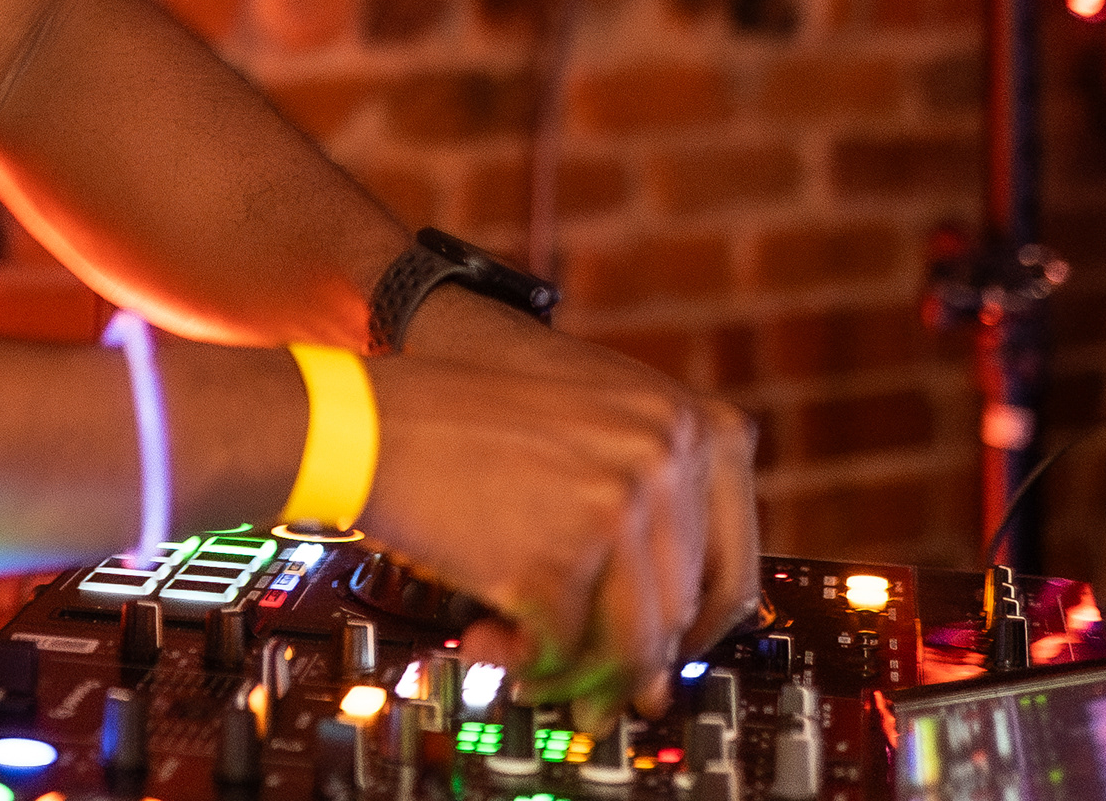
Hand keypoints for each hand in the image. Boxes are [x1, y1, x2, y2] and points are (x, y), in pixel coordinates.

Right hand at [360, 308, 758, 728]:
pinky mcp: (560, 559)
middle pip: (679, 613)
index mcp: (686, 423)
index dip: (702, 629)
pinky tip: (489, 641)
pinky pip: (567, 652)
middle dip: (633, 662)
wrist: (372, 417)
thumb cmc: (464, 418)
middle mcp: (664, 461)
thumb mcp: (590, 419)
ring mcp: (615, 509)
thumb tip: (673, 628)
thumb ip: (647, 496)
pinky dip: (528, 664)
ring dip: (583, 674)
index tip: (674, 654)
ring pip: (633, 643)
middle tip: (597, 688)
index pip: (733, 565)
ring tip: (534, 668)